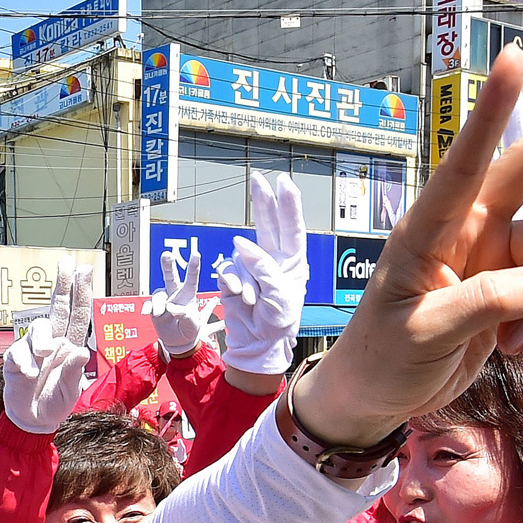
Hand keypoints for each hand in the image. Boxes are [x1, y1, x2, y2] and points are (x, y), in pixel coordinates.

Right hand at [3, 260, 93, 434]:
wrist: (32, 421)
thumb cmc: (55, 404)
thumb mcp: (70, 391)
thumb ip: (74, 371)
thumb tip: (81, 350)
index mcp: (69, 347)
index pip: (77, 316)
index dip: (81, 293)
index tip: (84, 269)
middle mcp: (52, 343)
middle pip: (58, 308)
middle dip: (63, 284)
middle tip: (66, 262)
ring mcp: (33, 350)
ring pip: (38, 327)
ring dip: (42, 338)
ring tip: (45, 354)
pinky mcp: (16, 360)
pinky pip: (19, 352)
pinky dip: (25, 362)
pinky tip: (30, 374)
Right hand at [150, 248, 208, 355]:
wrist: (179, 341)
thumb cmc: (189, 329)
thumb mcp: (192, 325)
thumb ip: (185, 316)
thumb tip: (171, 307)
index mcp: (188, 295)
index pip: (191, 279)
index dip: (193, 267)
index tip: (196, 254)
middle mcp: (175, 294)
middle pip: (171, 277)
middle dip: (168, 265)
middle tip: (167, 254)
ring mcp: (164, 300)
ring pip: (158, 294)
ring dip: (158, 303)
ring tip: (161, 314)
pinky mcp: (154, 308)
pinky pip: (149, 304)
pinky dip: (148, 307)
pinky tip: (146, 312)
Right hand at [217, 173, 308, 375]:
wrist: (258, 343)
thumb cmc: (277, 321)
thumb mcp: (279, 295)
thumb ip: (263, 268)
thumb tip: (241, 245)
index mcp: (293, 262)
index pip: (292, 228)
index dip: (288, 205)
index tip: (284, 183)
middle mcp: (273, 258)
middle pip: (268, 224)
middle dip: (263, 202)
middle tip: (258, 179)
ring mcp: (251, 266)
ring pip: (244, 252)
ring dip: (247, 277)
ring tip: (253, 299)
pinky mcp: (234, 276)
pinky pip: (229, 271)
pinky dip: (234, 284)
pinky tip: (242, 298)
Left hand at [294, 45, 522, 444]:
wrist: (378, 397)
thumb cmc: (382, 358)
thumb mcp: (423, 334)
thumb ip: (483, 303)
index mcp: (430, 229)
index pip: (465, 164)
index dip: (492, 113)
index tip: (510, 60)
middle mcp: (469, 229)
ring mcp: (496, 255)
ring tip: (505, 347)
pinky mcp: (514, 287)